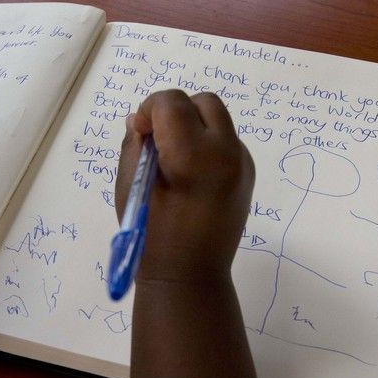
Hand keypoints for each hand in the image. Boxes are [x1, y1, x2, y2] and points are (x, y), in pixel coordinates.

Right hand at [114, 90, 254, 284]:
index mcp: (193, 156)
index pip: (172, 103)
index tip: (140, 135)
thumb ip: (134, 147)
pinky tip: (191, 172)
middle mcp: (225, 152)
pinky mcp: (248, 172)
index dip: (149, 110)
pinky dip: (206, 142)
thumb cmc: (152, 236)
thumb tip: (140, 122)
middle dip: (175, 110)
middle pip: (202, 101)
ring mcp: (242, 162)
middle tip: (156, 140)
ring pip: (217, 117)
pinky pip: (226, 139)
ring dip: (192, 124)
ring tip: (173, 157)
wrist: (190, 275)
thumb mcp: (130, 187)